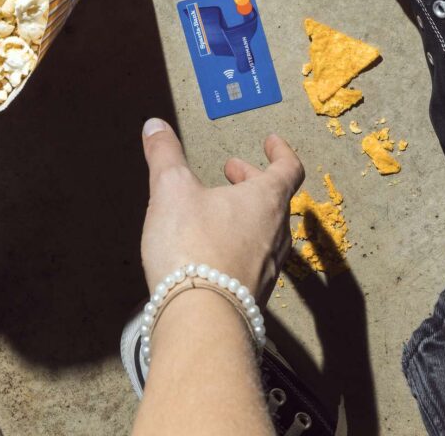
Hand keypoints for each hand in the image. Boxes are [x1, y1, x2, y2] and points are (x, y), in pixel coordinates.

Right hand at [140, 118, 303, 302]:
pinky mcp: (254, 295)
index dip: (281, 151)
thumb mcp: (170, 189)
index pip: (288, 168)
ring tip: (218, 209)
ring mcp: (269, 268)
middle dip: (253, 180)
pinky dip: (240, 243)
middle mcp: (276, 233)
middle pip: (275, 199)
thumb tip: (155, 125)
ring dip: (247, 213)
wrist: (200, 320)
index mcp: (266, 200)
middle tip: (232, 172)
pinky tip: (213, 250)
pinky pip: (254, 259)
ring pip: (267, 230)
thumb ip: (164, 155)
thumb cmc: (192, 246)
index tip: (270, 142)